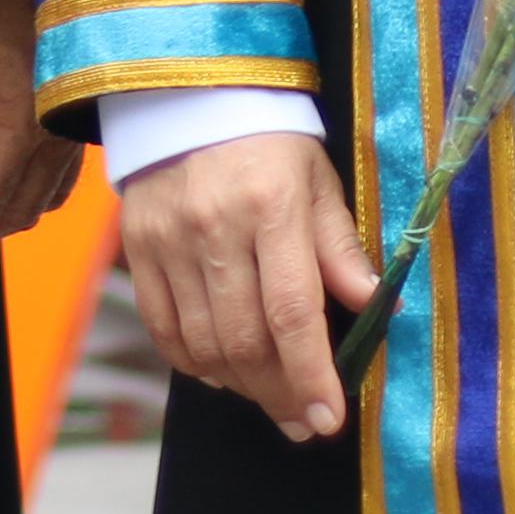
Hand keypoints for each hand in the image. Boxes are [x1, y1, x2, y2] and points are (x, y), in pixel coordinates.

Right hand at [113, 129, 376, 443]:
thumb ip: (341, 248)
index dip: (311, 374)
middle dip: (279, 394)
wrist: (189, 92)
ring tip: (269, 397)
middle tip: (303, 421)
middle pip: (246, 339)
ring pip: (203, 343)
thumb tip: (377, 306)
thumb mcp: (318, 180)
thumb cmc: (269, 140)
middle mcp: (215, 227)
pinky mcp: (137, 246)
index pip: (293, 311)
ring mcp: (168, 239)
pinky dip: (192, 362)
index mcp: (271, 206)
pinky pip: (162, 327)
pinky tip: (221, 372)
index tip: (328, 418)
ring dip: (241, 386)